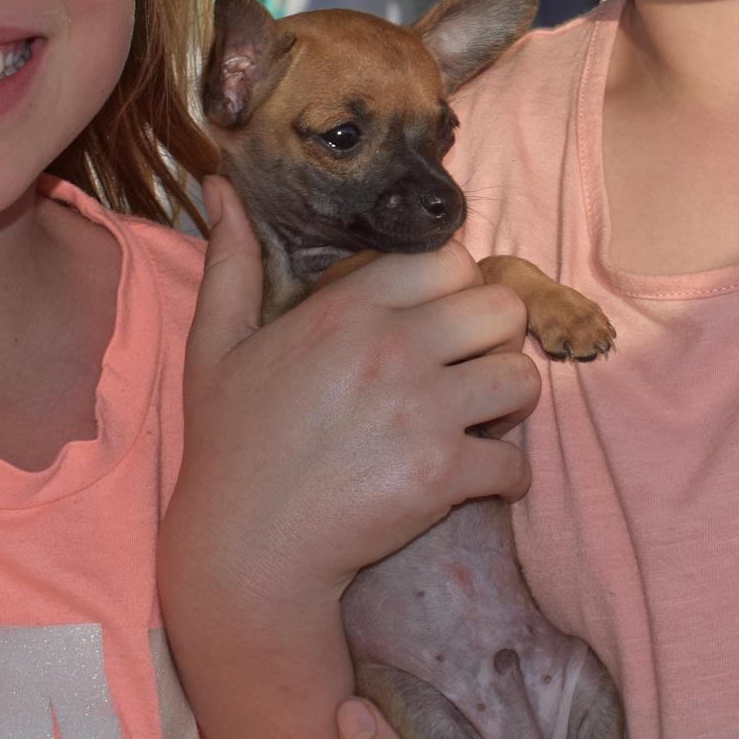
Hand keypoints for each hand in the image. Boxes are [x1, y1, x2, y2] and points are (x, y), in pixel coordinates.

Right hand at [166, 179, 541, 615]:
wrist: (246, 552)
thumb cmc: (231, 446)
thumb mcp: (216, 344)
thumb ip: (232, 260)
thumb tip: (221, 186)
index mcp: (346, 310)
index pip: (450, 259)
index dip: (455, 288)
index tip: (437, 323)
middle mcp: (391, 350)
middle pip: (502, 308)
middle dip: (494, 338)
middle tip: (467, 369)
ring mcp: (421, 413)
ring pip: (522, 378)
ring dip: (508, 403)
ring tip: (477, 420)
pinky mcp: (442, 477)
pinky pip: (516, 462)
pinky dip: (505, 476)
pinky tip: (474, 480)